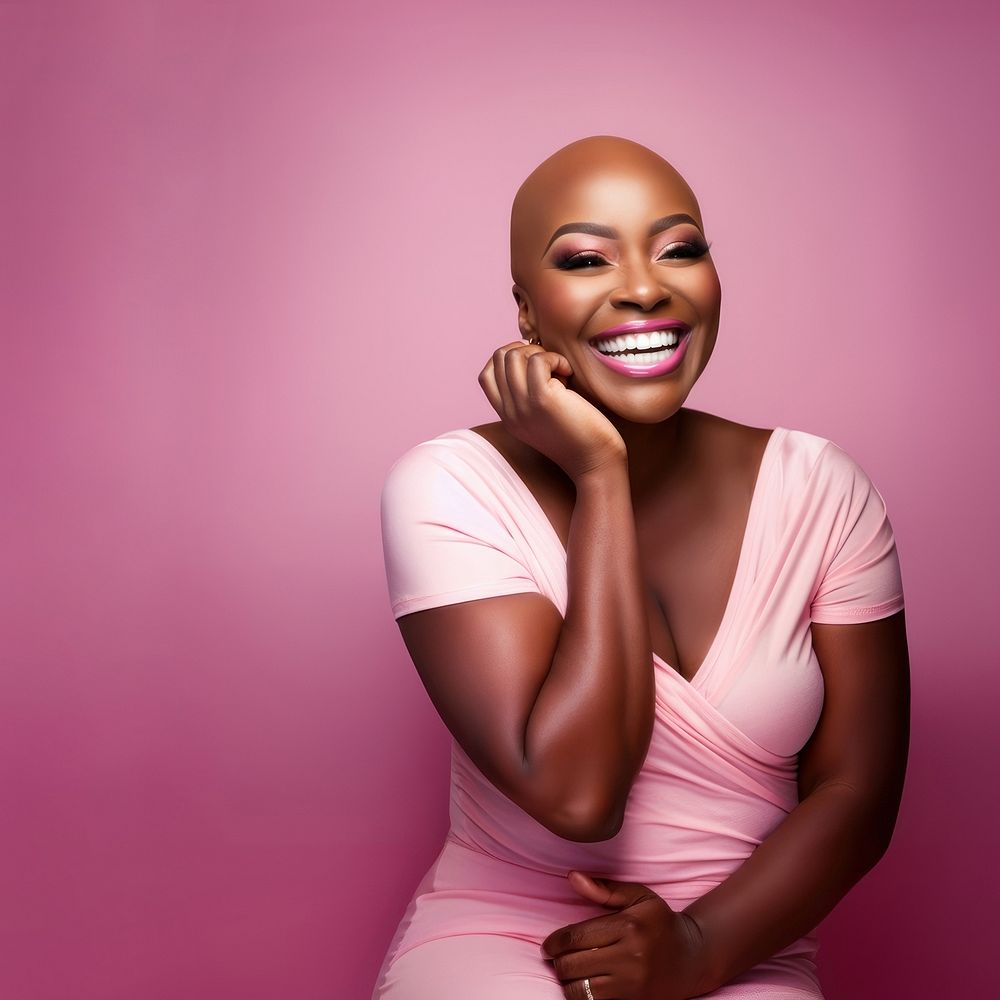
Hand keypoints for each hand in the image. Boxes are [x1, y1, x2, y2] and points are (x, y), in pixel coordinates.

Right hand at [478, 339, 625, 482]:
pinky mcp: (542, 400)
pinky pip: (538, 360)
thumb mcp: (543, 415)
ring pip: (514, 356)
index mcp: (507, 416)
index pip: (486, 375)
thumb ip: (530, 394)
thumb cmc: (580, 435)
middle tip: (551, 365)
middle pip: (499, 358)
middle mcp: (509, 412)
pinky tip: (568, 373)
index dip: (509, 358)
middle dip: (526, 350)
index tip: (535, 363)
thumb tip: (532, 355)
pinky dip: (555, 358)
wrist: (594, 464)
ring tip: (561, 370)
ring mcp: (522, 406)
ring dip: (541, 353)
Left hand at [541, 870, 710, 999]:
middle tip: (556, 958)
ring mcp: (633, 984)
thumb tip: (572, 877)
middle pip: (574, 964)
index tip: (548, 945)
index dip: (555, 943)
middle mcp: (631, 957)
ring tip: (569, 972)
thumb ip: (604, 889)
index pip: (577, 937)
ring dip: (568, 982)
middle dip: (558, 962)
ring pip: (581, 990)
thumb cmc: (660, 923)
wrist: (692, 959)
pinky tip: (583, 986)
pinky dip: (583, 997)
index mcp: (628, 926)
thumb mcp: (638, 897)